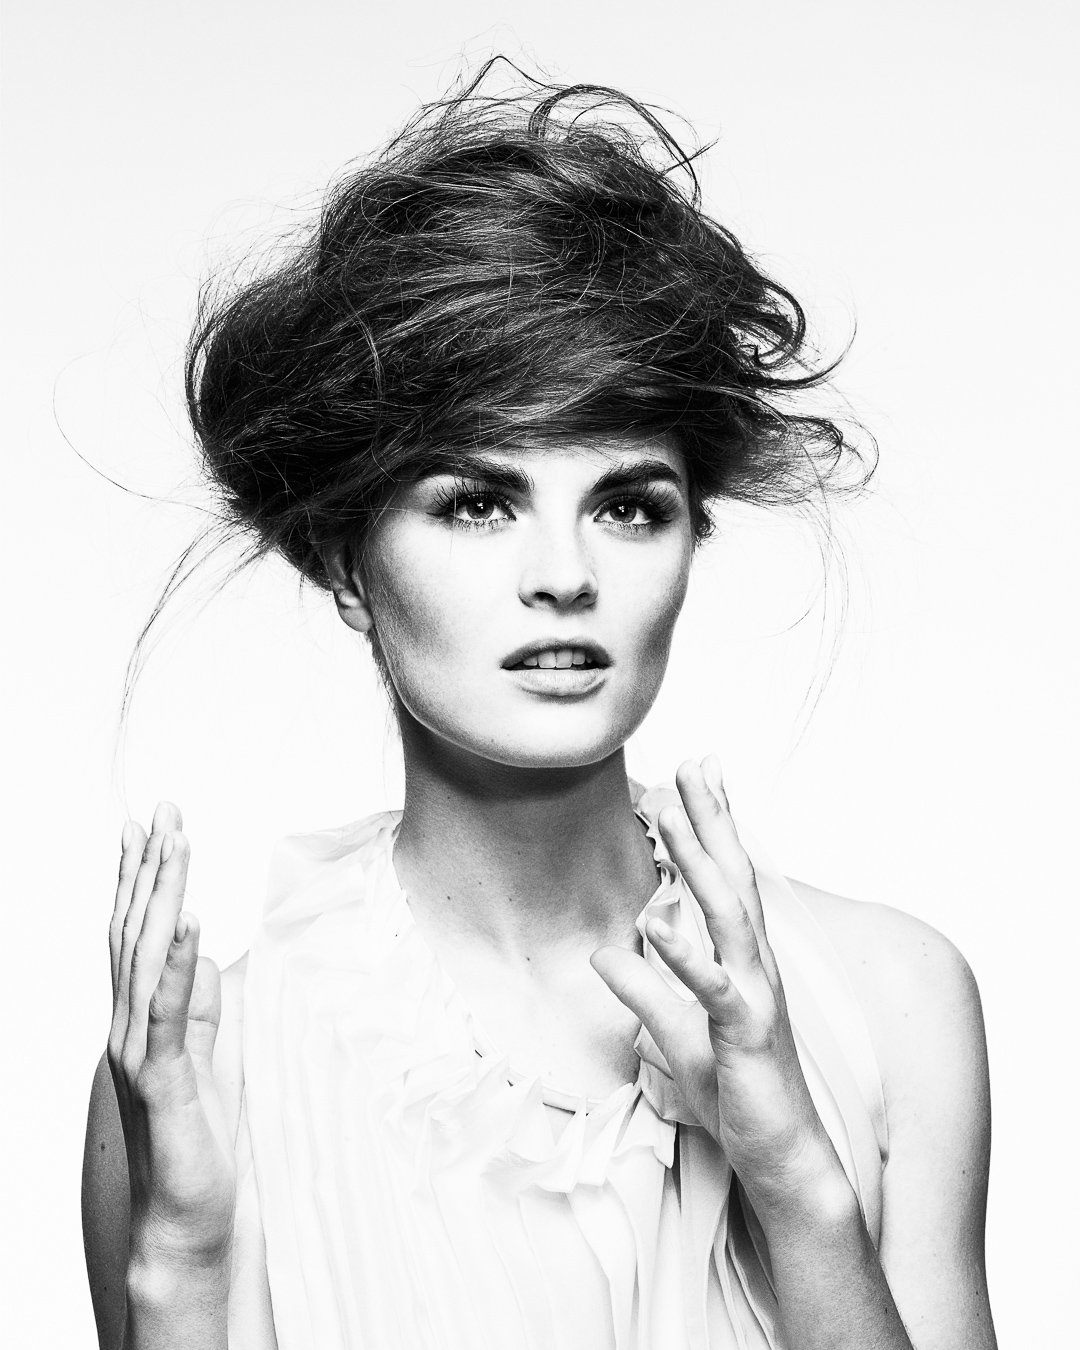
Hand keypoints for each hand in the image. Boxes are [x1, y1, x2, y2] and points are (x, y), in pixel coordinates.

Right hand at [108, 803, 235, 1267]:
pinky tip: (190, 920)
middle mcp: (127, 1027)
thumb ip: (201, 1005)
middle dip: (150, 868)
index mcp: (138, 1019)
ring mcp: (140, 1053)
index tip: (148, 826)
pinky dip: (181, 963)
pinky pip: (172, 1012)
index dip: (140, 879)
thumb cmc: (197, 1138)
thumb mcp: (208, 1055)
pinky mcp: (164, 1080)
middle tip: (162, 810)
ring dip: (164, 897)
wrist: (188, 1217)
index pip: (134, 935)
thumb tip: (205, 951)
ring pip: (148, 959)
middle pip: (135, 933)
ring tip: (177, 844)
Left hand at [592, 757, 840, 1215]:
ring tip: (673, 812)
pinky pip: (712, 988)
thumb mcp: (676, 1035)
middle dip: (711, 819)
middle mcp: (754, 967)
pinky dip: (682, 954)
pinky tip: (653, 920)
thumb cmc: (738, 1095)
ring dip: (699, 860)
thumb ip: (644, 991)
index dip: (711, 827)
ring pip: (727, 915)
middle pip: (732, 878)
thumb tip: (605, 951)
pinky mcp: (745, 1035)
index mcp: (741, 961)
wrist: (782, 1161)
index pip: (726, 881)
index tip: (695, 774)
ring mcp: (754, 997)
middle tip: (694, 762)